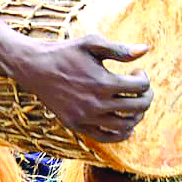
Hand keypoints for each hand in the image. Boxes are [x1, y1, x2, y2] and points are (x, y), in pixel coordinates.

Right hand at [10, 35, 152, 141]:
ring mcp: (85, 117)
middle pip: (138, 107)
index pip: (141, 86)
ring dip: (137, 115)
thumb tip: (146, 50)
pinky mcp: (76, 125)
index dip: (144, 77)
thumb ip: (119, 49)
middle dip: (146, 96)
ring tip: (133, 103)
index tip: (136, 71)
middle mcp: (95, 103)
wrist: (34, 68)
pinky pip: (106, 137)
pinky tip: (126, 125)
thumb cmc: (65, 52)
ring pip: (126, 125)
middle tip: (140, 88)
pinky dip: (121, 134)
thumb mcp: (91, 44)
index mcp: (102, 82)